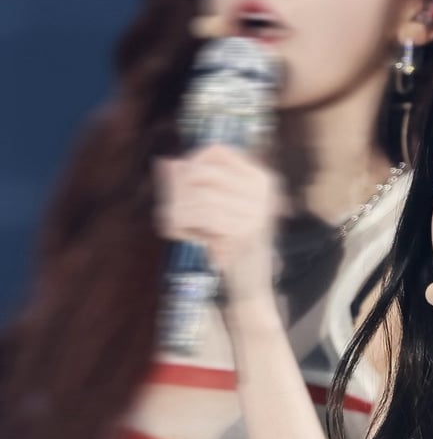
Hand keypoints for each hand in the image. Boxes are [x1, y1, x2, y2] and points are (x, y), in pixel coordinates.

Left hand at [154, 144, 283, 306]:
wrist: (250, 287)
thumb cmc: (231, 247)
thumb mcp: (217, 210)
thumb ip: (194, 186)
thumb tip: (165, 163)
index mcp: (260, 180)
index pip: (218, 151)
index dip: (192, 159)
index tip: (179, 178)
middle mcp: (262, 192)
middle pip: (205, 173)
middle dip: (179, 188)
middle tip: (168, 207)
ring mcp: (256, 211)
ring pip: (201, 196)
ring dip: (178, 209)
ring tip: (171, 222)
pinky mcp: (245, 232)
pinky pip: (204, 218)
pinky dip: (184, 223)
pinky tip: (178, 232)